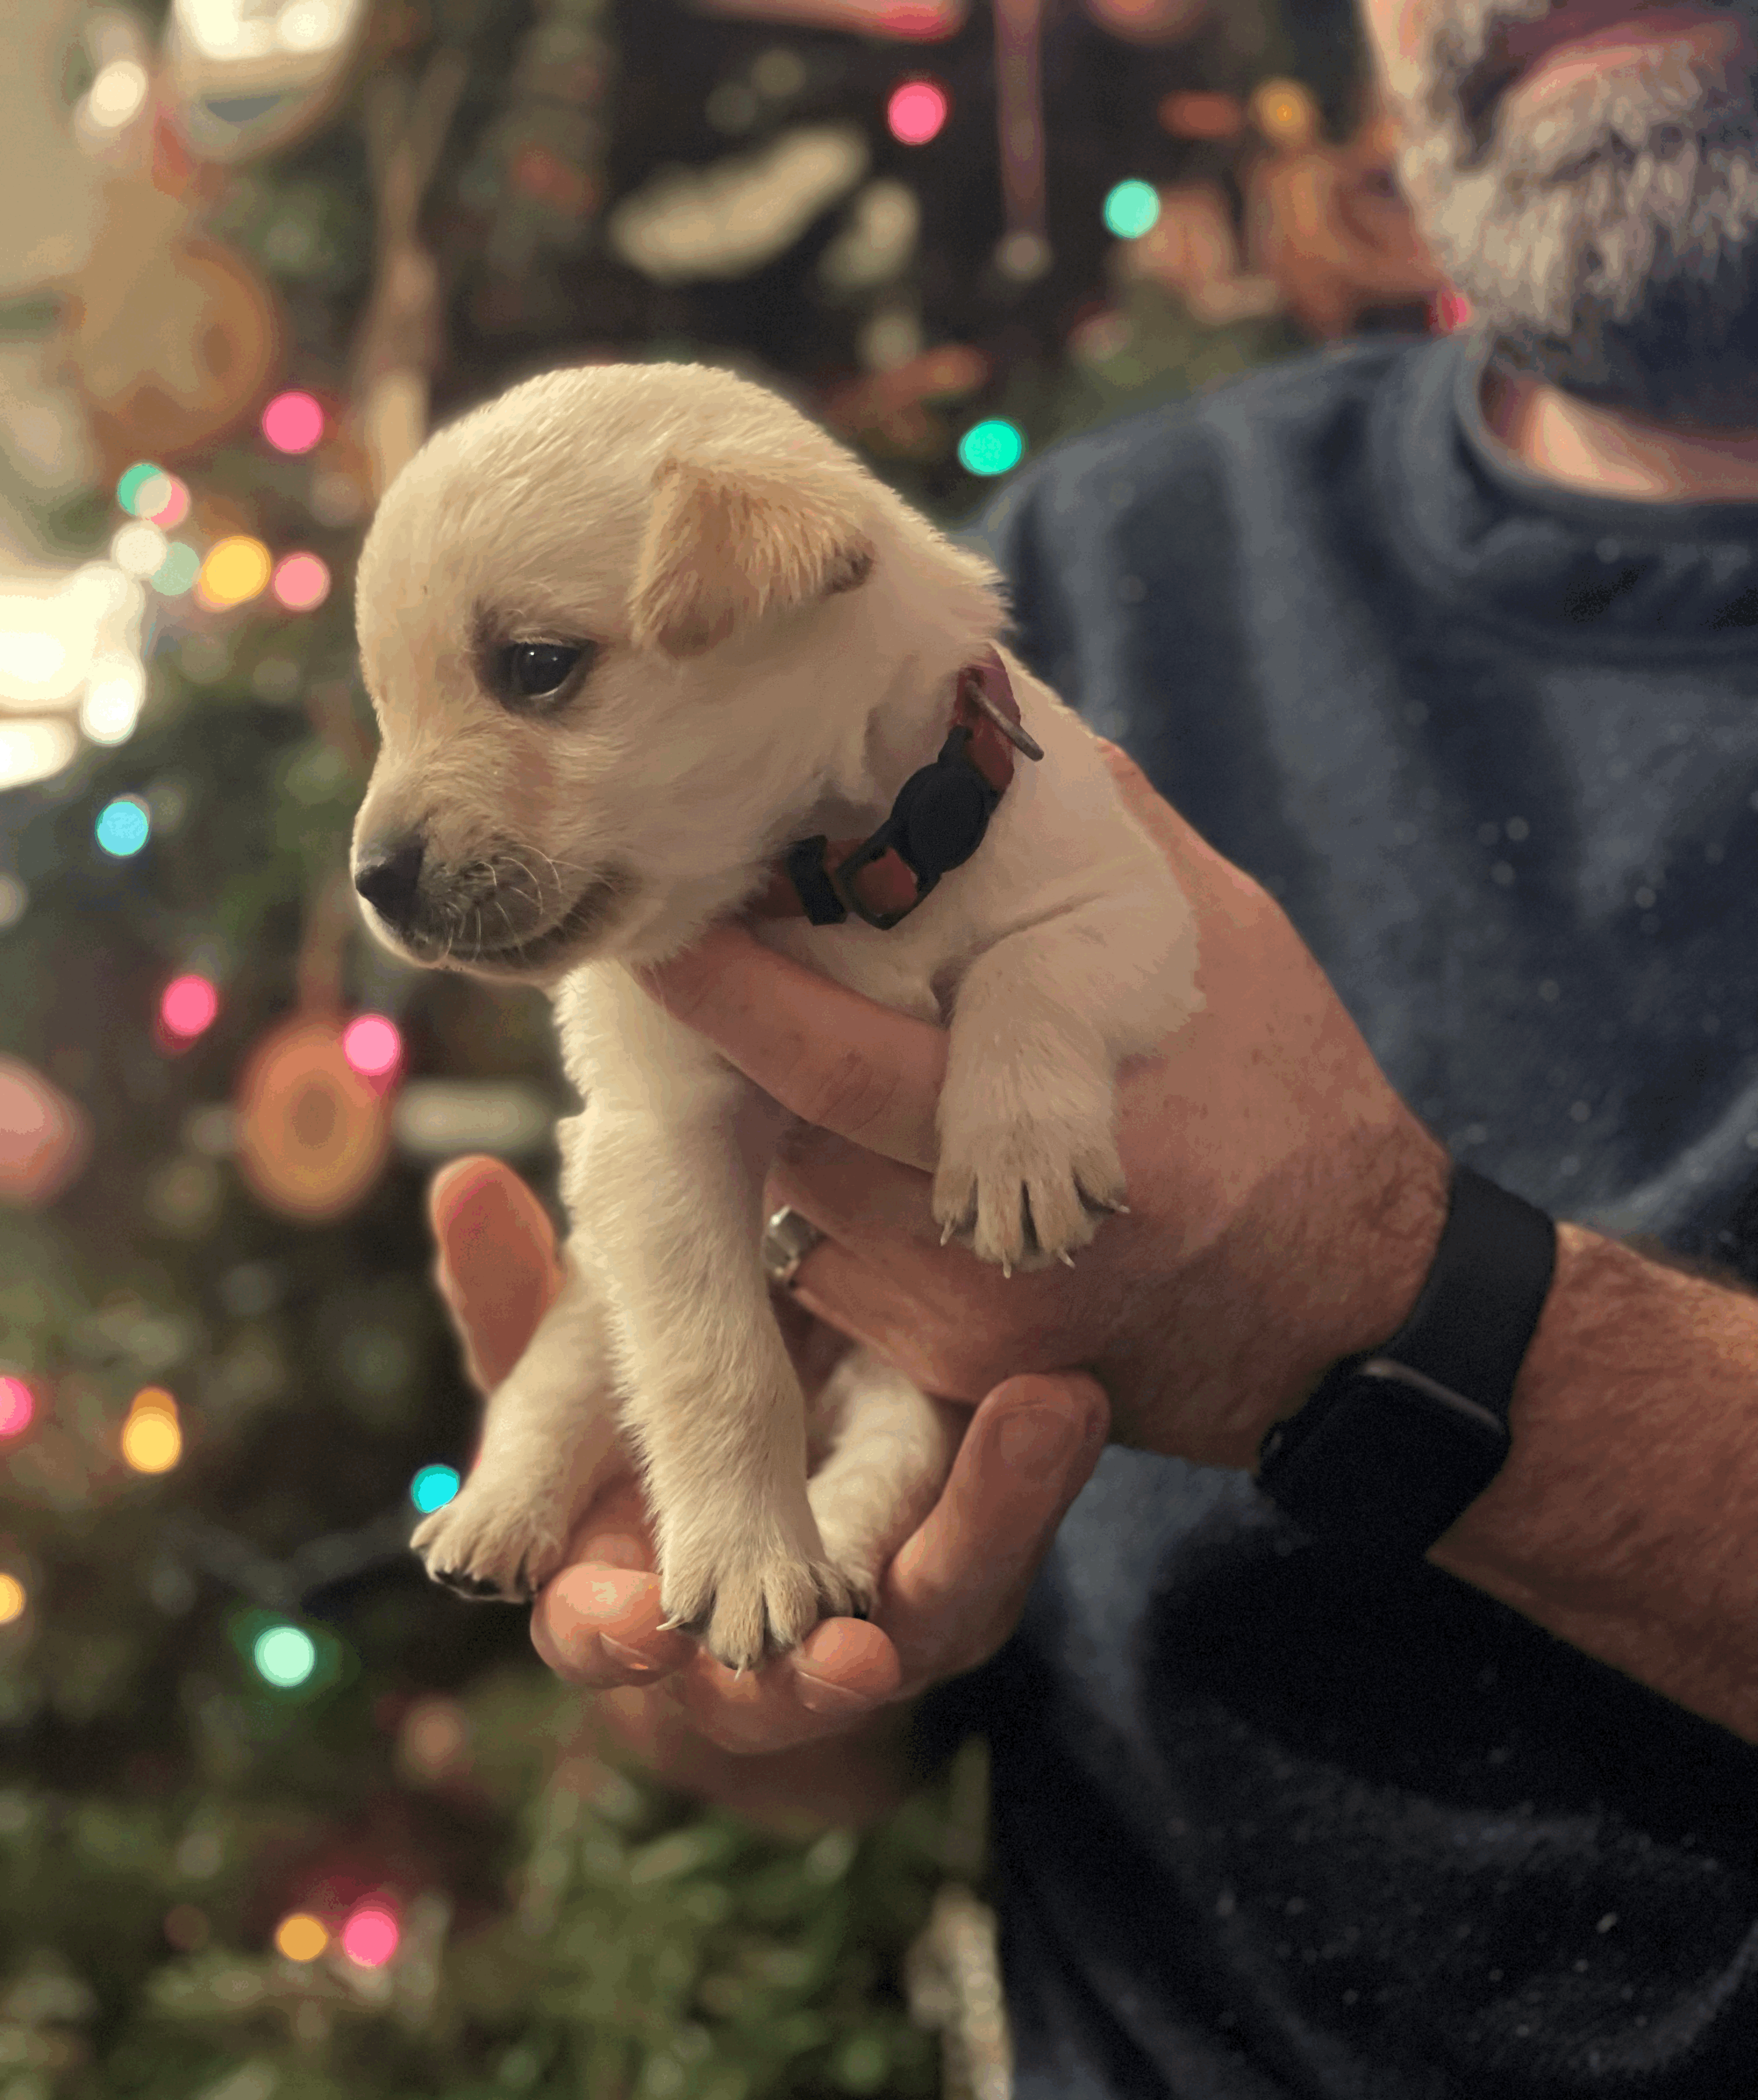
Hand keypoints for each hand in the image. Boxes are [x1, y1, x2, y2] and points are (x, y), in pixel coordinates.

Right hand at [426, 1156, 1108, 1806]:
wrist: (776, 1383)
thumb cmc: (635, 1408)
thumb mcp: (572, 1350)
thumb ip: (513, 1291)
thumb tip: (464, 1186)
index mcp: (619, 1582)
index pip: (599, 1626)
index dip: (611, 1631)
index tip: (634, 1620)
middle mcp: (754, 1628)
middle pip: (779, 1686)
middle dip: (804, 1677)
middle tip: (845, 1657)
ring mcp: (877, 1603)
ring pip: (929, 1607)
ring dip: (973, 1541)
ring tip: (1015, 1454)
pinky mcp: (972, 1557)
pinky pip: (1008, 1534)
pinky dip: (1033, 1473)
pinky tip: (1065, 1399)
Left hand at [636, 743, 1452, 1471]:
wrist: (1348, 1304)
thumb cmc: (1287, 1096)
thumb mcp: (1217, 931)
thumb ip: (1105, 828)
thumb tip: (1002, 717)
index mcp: (1070, 1100)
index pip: (834, 1058)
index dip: (729, 994)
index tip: (655, 927)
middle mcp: (1007, 1229)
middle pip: (795, 1137)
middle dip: (748, 1051)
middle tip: (700, 955)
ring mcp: (978, 1316)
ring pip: (804, 1204)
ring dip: (794, 1126)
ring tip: (832, 1049)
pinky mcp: (962, 1375)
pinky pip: (839, 1278)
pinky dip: (837, 1208)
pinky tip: (886, 1155)